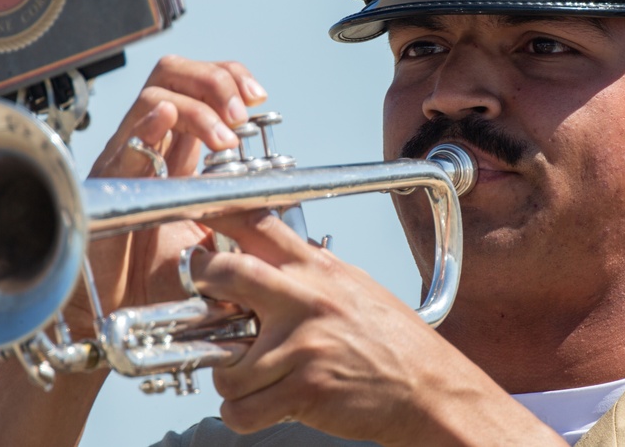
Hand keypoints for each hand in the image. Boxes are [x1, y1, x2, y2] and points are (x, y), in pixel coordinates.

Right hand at [66, 56, 268, 335]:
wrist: (126, 309)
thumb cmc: (167, 272)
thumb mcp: (221, 232)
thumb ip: (246, 209)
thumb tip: (291, 198)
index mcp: (181, 147)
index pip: (200, 84)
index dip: (229, 76)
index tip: (258, 97)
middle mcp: (154, 145)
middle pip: (176, 74)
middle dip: (215, 80)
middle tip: (241, 114)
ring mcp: (129, 160)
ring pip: (155, 96)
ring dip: (196, 106)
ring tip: (223, 139)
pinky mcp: (109, 188)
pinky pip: (122, 146)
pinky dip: (144, 125)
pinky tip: (163, 118)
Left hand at [190, 214, 568, 446]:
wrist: (428, 387)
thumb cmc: (393, 340)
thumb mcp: (354, 285)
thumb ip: (310, 271)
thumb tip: (267, 257)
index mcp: (319, 269)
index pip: (260, 222)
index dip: (218, 213)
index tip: (196, 212)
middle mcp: (308, 299)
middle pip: (225, 271)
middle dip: (201, 280)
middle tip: (203, 293)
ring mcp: (303, 344)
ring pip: (225, 361)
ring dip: (229, 375)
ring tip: (252, 376)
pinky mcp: (303, 389)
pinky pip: (240, 407)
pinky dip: (241, 413)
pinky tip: (261, 405)